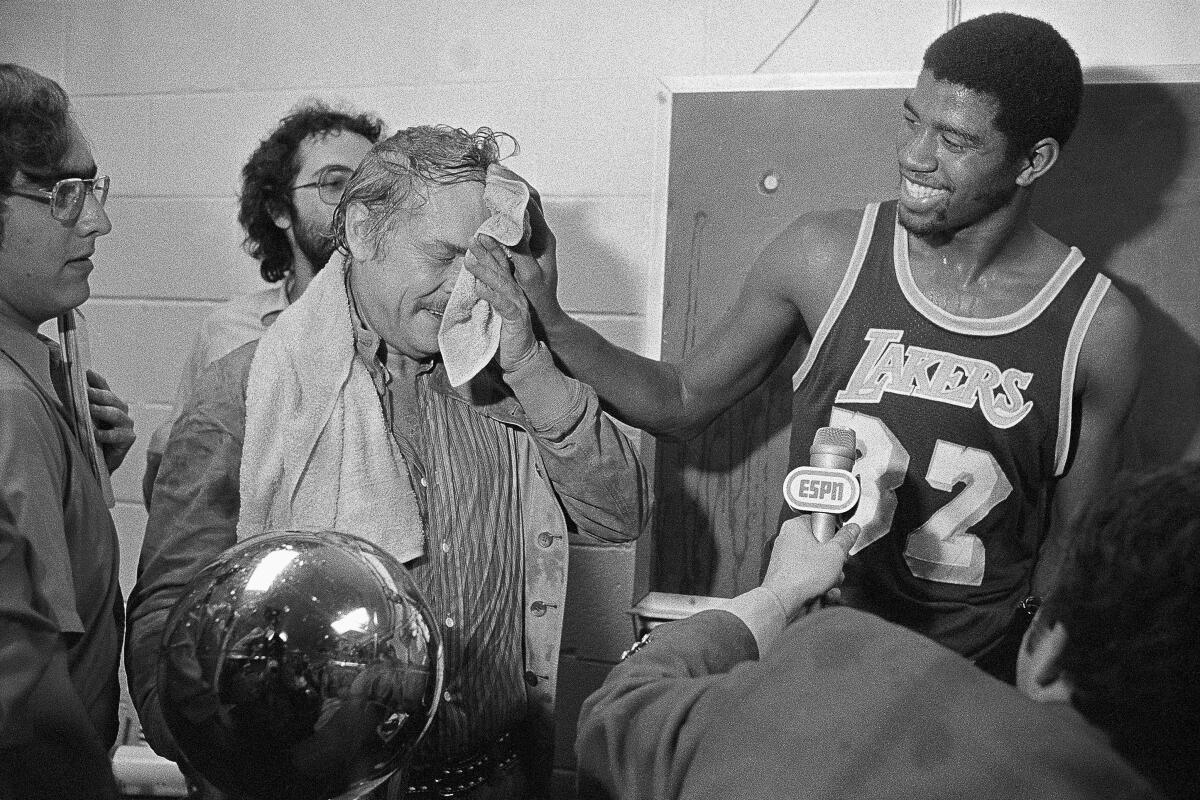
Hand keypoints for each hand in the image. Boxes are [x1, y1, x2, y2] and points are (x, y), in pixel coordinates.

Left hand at [87, 369, 134, 472]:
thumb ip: (77, 406)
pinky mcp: (128, 439)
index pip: (104, 387)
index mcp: (109, 404)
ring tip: (91, 409)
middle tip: (87, 391)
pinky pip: (116, 435)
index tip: (86, 372)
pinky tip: (95, 434)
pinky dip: (105, 434)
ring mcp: (126, 425)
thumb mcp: (81, 420)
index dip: (96, 379)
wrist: (98, 464)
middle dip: (99, 394)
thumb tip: (65, 390)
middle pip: (112, 399)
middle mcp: (120, 411)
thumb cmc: (89, 440)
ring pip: (117, 414)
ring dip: (102, 411)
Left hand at [464, 235, 538, 371]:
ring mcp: (517, 306)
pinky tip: (480, 288)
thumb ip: (486, 299)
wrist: (523, 359)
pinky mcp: (516, 320)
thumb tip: (472, 285)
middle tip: (474, 238)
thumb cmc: (507, 338)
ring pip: (501, 283)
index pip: (500, 266)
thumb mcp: (493, 314)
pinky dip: (491, 296)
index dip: (490, 251)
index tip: (478, 237)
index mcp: (510, 292)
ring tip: (470, 260)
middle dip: (487, 252)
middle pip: (501, 269)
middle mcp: (515, 295)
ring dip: (485, 271)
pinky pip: (503, 305)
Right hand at [467, 175, 563, 331]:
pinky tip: (492, 202)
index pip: (530, 203)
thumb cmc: (537, 300)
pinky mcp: (526, 245)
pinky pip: (516, 219)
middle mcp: (541, 235)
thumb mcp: (528, 277)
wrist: (544, 316)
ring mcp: (534, 239)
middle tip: (492, 169)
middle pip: (529, 199)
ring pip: (523, 207)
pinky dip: (505, 207)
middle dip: (512, 182)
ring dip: (508, 191)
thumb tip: (508, 228)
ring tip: (492, 178)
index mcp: (544, 239)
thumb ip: (520, 252)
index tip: (495, 175)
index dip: (513, 187)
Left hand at [761, 516, 857, 618]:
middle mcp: (788, 541)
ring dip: (829, 577)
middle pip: (821, 547)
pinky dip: (820, 587)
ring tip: (830, 583)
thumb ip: (846, 539)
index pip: (821, 521)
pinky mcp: (789, 578)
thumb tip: (852, 529)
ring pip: (818, 565)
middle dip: (834, 562)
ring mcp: (787, 560)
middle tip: (836, 566)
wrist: (783, 602)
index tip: (840, 543)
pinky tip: (825, 594)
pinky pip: (810, 578)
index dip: (834, 534)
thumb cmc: (801, 576)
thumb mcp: (834, 553)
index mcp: (795, 527)